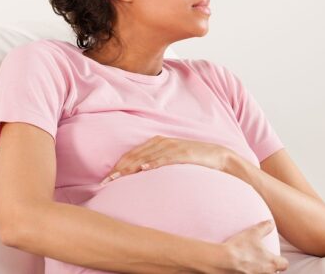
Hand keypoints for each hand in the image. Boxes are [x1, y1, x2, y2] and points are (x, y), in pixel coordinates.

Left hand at [100, 135, 232, 184]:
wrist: (217, 155)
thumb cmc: (193, 159)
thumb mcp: (172, 158)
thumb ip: (156, 162)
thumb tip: (139, 175)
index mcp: (157, 142)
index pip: (132, 154)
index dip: (118, 166)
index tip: (106, 179)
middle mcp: (163, 142)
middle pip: (136, 155)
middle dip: (120, 169)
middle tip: (106, 182)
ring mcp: (173, 147)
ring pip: (147, 157)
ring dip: (132, 167)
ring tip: (118, 177)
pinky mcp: (184, 153)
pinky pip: (166, 158)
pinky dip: (154, 163)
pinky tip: (145, 169)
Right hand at [221, 220, 288, 272]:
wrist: (223, 261)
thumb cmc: (240, 247)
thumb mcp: (253, 233)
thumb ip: (265, 227)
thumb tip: (271, 222)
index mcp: (271, 263)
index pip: (284, 265)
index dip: (280, 260)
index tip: (275, 257)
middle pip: (274, 273)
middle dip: (269, 268)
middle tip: (260, 260)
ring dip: (259, 271)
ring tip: (250, 265)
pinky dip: (248, 273)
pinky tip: (241, 269)